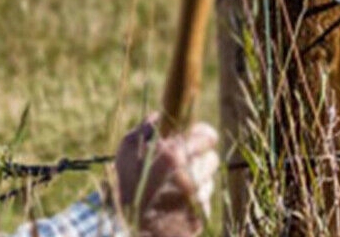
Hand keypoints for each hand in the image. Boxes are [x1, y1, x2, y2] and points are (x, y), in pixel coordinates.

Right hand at [116, 113, 219, 236]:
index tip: (195, 138)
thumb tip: (164, 113)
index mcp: (175, 155)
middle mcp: (190, 178)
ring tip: (174, 188)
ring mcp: (195, 200)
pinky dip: (194, 202)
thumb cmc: (128, 184)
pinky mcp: (199, 219)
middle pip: (211, 158)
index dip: (201, 135)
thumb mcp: (128, 150)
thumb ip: (147, 126)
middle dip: (198, 160)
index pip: (207, 135)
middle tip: (182, 165)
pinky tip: (176, 205)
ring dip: (197, 181)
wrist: (128, 232)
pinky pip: (205, 202)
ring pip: (208, 180)